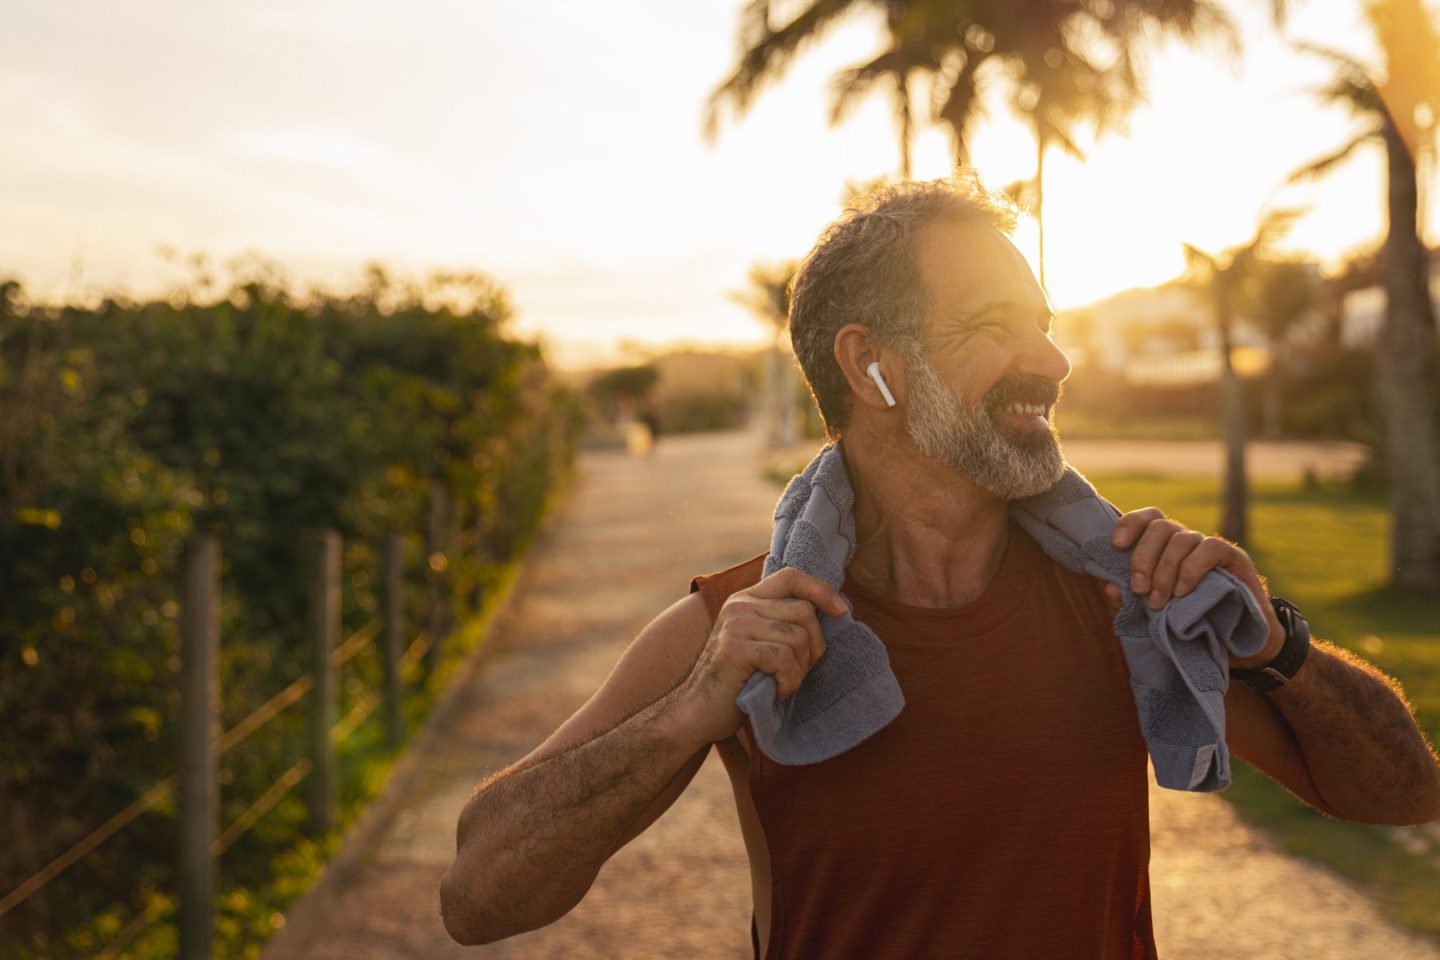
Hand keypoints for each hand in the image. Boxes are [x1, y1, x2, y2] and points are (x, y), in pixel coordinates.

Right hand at [672, 567, 844, 746]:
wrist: (696, 713)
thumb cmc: (738, 683)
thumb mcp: (760, 642)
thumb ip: (783, 623)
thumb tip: (834, 611)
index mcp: (747, 599)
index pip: (791, 576)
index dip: (821, 590)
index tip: (841, 611)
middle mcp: (740, 605)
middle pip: (804, 612)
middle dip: (814, 647)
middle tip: (797, 672)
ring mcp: (736, 624)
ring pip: (799, 637)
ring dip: (799, 670)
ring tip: (781, 684)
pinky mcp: (735, 648)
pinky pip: (784, 658)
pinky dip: (788, 682)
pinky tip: (774, 691)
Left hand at [1105, 508, 1284, 666]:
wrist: (1237, 643)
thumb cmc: (1189, 623)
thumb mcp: (1151, 615)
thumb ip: (1129, 601)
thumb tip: (1109, 587)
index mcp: (1164, 548)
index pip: (1148, 519)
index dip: (1130, 524)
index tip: (1116, 545)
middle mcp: (1186, 541)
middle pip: (1160, 526)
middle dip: (1143, 556)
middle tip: (1139, 589)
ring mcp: (1210, 548)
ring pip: (1182, 538)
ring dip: (1165, 570)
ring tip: (1159, 601)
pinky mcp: (1234, 558)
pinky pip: (1210, 548)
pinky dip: (1191, 568)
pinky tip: (1183, 591)